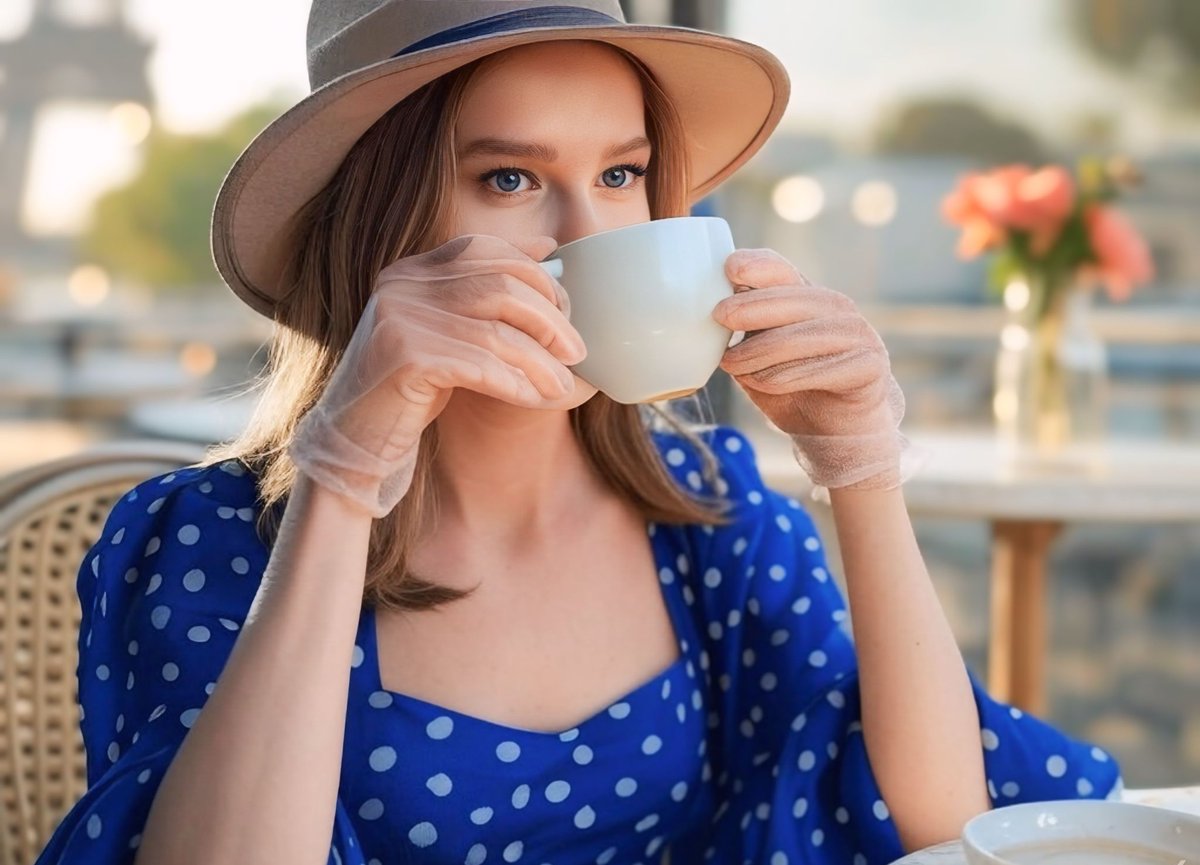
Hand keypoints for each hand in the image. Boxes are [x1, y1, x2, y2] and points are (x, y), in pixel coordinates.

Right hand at [289, 234, 585, 516]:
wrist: (353, 444)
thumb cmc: (407, 393)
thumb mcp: (446, 335)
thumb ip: (482, 295)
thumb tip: (545, 249)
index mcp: (409, 271)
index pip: (484, 249)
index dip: (534, 274)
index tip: (565, 306)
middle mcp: (400, 285)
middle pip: (501, 285)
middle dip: (550, 319)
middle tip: (576, 351)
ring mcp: (399, 318)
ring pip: (497, 331)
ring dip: (540, 360)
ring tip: (563, 385)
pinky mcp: (404, 358)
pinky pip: (480, 366)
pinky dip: (516, 383)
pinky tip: (535, 399)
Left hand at [712, 248, 905, 489]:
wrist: (836, 432)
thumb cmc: (792, 388)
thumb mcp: (759, 355)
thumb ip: (743, 331)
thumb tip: (709, 310)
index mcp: (807, 297)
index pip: (782, 270)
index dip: (758, 265)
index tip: (730, 268)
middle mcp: (837, 309)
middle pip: (790, 298)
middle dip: (750, 305)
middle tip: (718, 316)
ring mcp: (858, 334)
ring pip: (797, 336)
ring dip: (756, 352)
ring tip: (730, 365)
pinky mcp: (870, 366)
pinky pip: (816, 370)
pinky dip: (781, 378)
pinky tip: (762, 385)